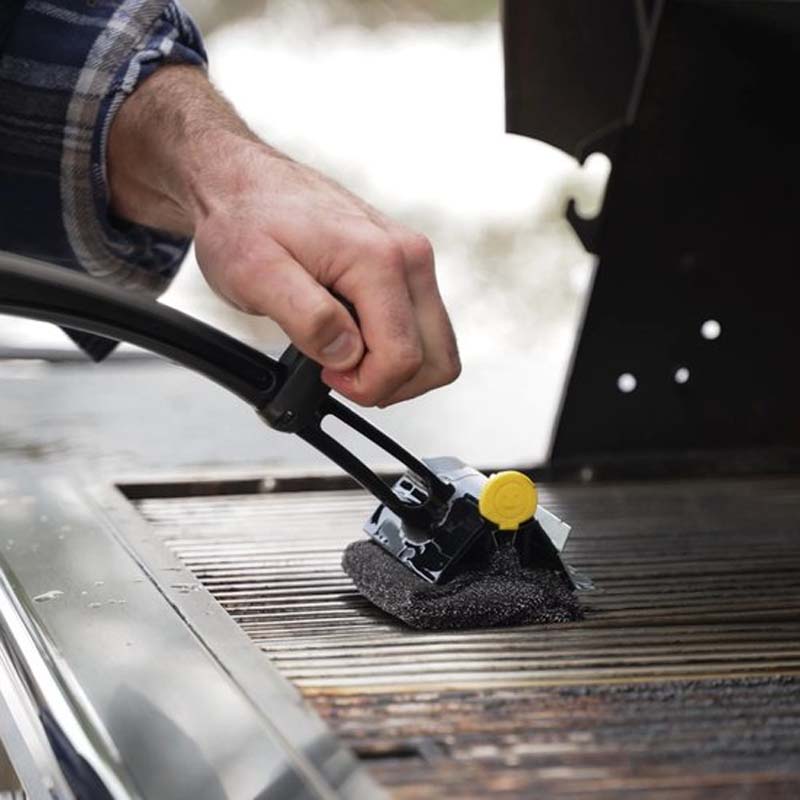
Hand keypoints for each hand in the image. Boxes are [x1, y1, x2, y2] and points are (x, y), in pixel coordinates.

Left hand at [108, 65, 459, 406]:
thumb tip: (347, 354)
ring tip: (344, 355)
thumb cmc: (245, 218)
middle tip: (341, 373)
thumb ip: (306, 317)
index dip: (365, 385)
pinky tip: (352, 335)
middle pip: (437, 358)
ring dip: (394, 368)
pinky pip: (420, 327)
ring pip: (435, 347)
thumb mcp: (255, 275)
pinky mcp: (405, 265)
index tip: (328, 375)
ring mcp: (412, 260)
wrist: (242, 181)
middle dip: (390, 383)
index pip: (402, 356)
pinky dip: (393, 346)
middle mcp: (409, 255)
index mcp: (379, 259)